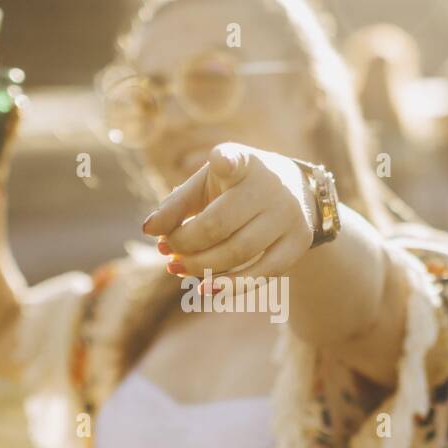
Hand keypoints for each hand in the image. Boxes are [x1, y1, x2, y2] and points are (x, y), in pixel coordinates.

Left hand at [142, 142, 315, 279]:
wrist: (294, 193)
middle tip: (167, 251)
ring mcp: (288, 215)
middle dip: (184, 243)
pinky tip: (205, 288)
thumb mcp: (205, 185)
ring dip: (200, 266)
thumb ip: (176, 205)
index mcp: (244, 162)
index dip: (227, 161)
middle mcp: (271, 185)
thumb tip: (150, 231)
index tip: (221, 161)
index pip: (234, 158)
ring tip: (176, 268)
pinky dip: (230, 286)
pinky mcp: (298, 242)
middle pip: (218, 224)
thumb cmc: (235, 188)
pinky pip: (262, 274)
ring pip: (238, 252)